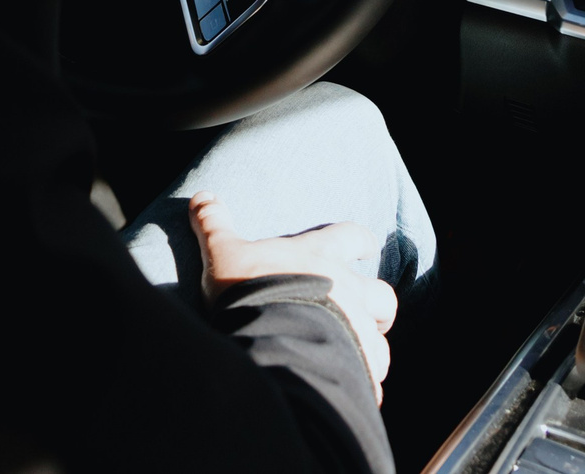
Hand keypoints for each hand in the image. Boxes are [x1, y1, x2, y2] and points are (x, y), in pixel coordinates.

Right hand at [192, 192, 395, 400]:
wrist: (271, 339)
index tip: (365, 247)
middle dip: (379, 306)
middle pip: (383, 295)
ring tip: (353, 357)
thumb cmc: (249, 290)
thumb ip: (213, 225)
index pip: (353, 237)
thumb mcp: (223, 253)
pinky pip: (370, 378)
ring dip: (371, 346)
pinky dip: (362, 382)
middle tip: (370, 314)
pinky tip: (347, 389)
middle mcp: (350, 290)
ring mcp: (358, 329)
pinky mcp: (359, 366)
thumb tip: (201, 196)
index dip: (360, 241)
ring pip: (381, 339)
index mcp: (322, 256)